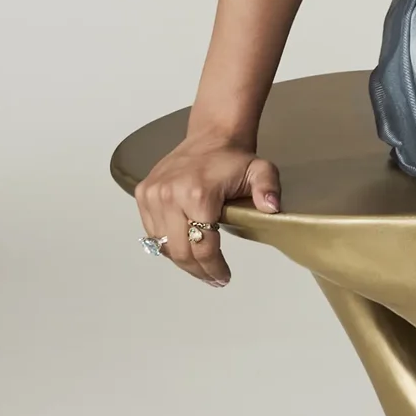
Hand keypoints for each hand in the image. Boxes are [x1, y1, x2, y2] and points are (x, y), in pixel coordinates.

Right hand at [135, 138, 280, 286]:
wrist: (211, 136)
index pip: (203, 246)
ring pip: (164, 245)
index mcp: (197, 193)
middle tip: (213, 279)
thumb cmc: (234, 158)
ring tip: (200, 268)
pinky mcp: (143, 193)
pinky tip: (184, 249)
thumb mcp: (261, 171)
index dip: (214, 267)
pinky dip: (167, 245)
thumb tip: (272, 208)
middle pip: (181, 251)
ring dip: (182, 261)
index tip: (223, 277)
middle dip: (198, 271)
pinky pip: (152, 232)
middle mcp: (169, 195)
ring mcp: (153, 195)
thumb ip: (268, 189)